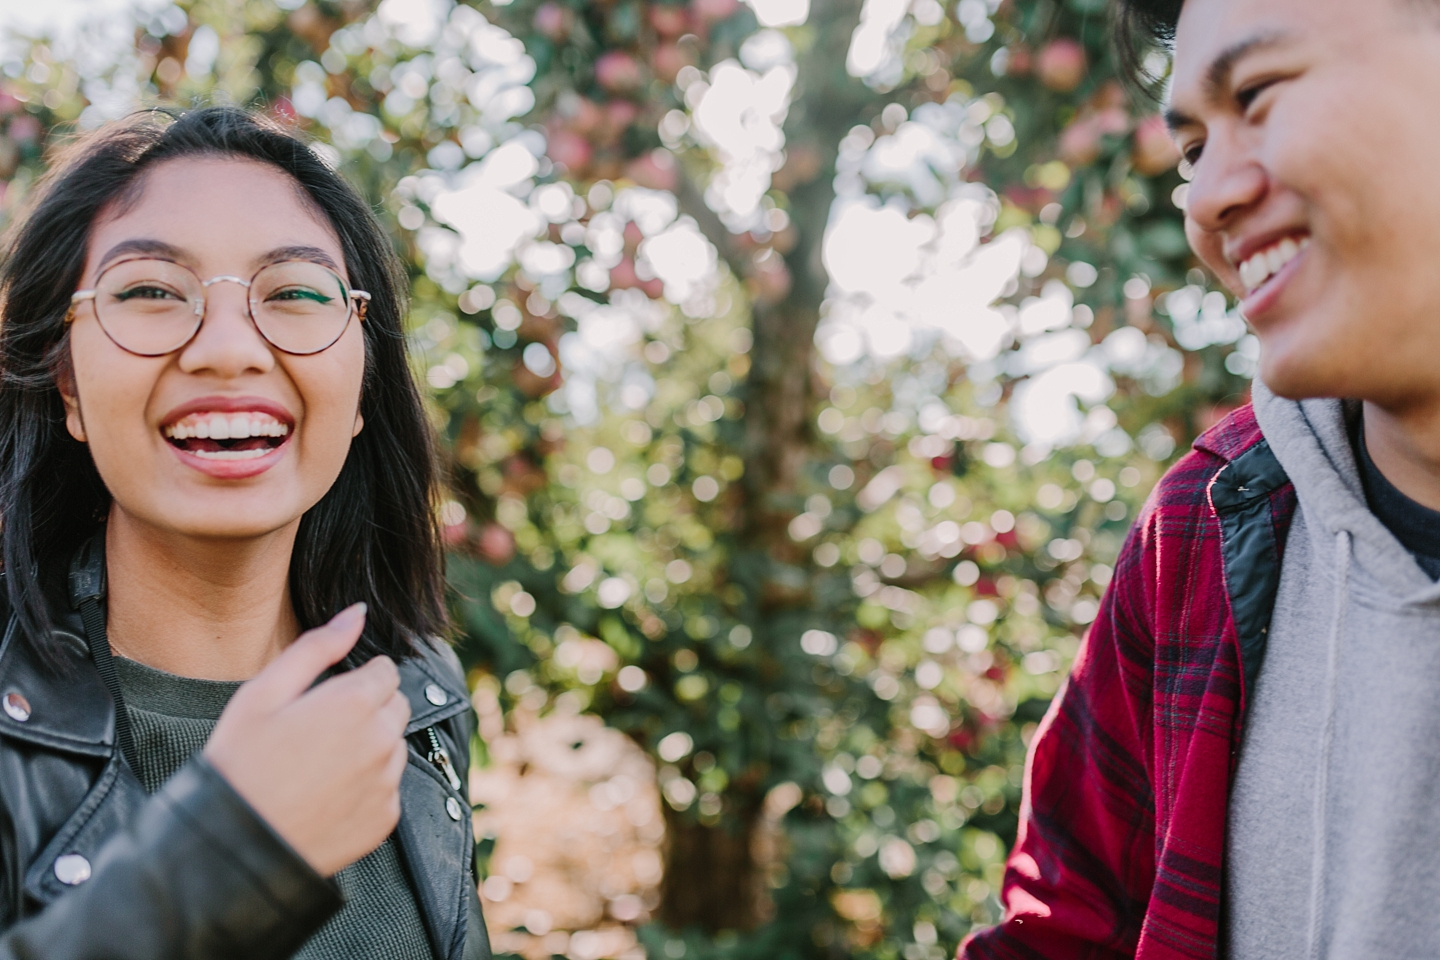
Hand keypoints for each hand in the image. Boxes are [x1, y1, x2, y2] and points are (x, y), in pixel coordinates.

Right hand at [204, 604, 410, 876]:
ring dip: (370, 746)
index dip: (356, 680)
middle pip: (396, 705)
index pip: (386, 671)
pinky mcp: (385, 818)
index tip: (325, 698)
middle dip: (368, 709)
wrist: (233, 846)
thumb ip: (317, 647)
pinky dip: (367, 787)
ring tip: (318, 765)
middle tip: (319, 730)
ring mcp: (386, 782)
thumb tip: (358, 613)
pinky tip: (326, 794)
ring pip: (395, 746)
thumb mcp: (263, 693)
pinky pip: (388, 788)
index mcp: (354, 702)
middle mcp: (381, 740)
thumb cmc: (240, 763)